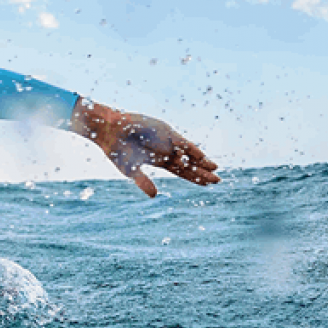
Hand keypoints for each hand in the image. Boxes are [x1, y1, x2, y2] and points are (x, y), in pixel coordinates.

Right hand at [72, 99, 219, 196]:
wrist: (110, 131)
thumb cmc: (117, 150)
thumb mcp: (131, 171)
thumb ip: (144, 182)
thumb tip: (155, 196)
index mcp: (160, 161)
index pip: (182, 172)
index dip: (194, 179)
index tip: (207, 185)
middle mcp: (167, 150)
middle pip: (189, 164)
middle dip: (203, 172)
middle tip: (218, 181)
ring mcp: (167, 140)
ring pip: (189, 153)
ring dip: (202, 161)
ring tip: (215, 169)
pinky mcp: (165, 131)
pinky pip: (183, 142)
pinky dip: (193, 150)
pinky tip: (203, 158)